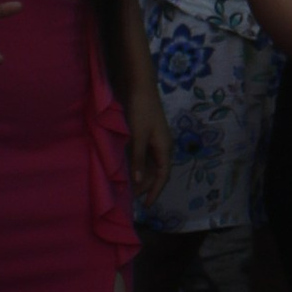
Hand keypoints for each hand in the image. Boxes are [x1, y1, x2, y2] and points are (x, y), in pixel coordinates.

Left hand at [126, 73, 172, 204]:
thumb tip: (139, 182)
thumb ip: (138, 159)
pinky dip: (136, 165)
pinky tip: (126, 170)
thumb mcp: (138, 136)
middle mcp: (161, 146)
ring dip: (140, 176)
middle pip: (156, 172)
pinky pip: (142, 155)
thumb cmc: (141, 110)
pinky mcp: (145, 134)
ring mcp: (154, 140)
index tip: (146, 205)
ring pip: (149, 164)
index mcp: (164, 148)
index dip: (155, 191)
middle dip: (146, 186)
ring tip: (128, 188)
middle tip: (131, 199)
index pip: (163, 176)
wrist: (139, 86)